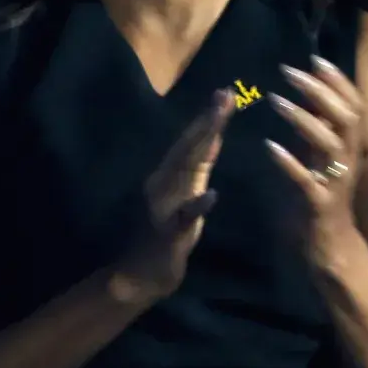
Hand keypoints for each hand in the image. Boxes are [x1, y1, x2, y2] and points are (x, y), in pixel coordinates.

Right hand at [111, 90, 234, 301]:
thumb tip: (214, 133)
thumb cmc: (167, 234)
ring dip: (200, 152)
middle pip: (188, 150)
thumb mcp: (186, 194)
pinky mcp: (168, 233)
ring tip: (218, 130)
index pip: (192, 142)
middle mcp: (163, 185)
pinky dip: (196, 206)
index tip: (226, 93)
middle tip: (226, 96)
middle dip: (208, 123)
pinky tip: (211, 195)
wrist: (141, 274)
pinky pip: (183, 218)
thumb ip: (197, 167)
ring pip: (184, 175)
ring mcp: (164, 208)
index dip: (209, 118)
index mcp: (169, 176)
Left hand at [264, 55, 363, 251]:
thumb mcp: (319, 157)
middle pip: (346, 118)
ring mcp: (337, 183)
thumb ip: (317, 128)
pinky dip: (289, 162)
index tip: (316, 58)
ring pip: (331, 145)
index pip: (353, 106)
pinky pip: (307, 181)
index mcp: (349, 147)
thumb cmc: (318, 196)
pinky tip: (269, 146)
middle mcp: (349, 161)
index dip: (338, 81)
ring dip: (304, 120)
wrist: (327, 246)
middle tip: (289, 71)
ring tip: (275, 100)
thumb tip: (310, 93)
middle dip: (320, 91)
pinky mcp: (320, 205)